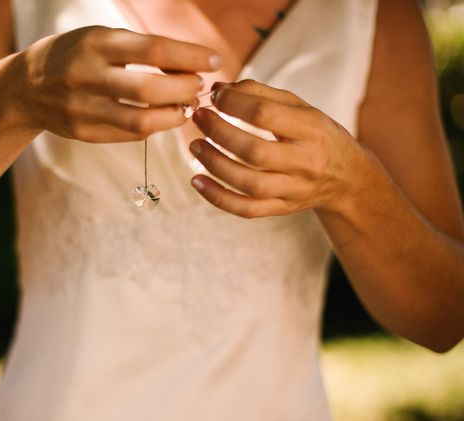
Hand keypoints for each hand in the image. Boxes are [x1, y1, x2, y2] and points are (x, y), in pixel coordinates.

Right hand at [1, 26, 220, 142]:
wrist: (25, 87)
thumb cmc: (75, 55)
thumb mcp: (100, 37)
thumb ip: (139, 49)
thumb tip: (190, 63)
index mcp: (94, 42)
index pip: (152, 48)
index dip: (190, 56)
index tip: (215, 60)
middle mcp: (86, 75)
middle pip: (150, 88)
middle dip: (185, 89)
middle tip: (201, 86)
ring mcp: (82, 108)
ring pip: (141, 120)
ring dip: (174, 114)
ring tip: (187, 105)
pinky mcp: (84, 132)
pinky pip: (130, 134)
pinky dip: (155, 126)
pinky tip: (165, 117)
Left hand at [189, 80, 374, 217]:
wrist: (347, 178)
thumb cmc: (316, 135)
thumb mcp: (300, 108)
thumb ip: (261, 94)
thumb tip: (219, 89)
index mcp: (312, 128)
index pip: (266, 115)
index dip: (233, 103)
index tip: (214, 96)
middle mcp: (305, 161)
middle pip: (253, 151)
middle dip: (219, 133)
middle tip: (198, 119)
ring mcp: (293, 189)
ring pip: (248, 183)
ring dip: (214, 164)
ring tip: (194, 146)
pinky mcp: (282, 208)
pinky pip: (247, 209)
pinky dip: (218, 197)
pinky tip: (197, 181)